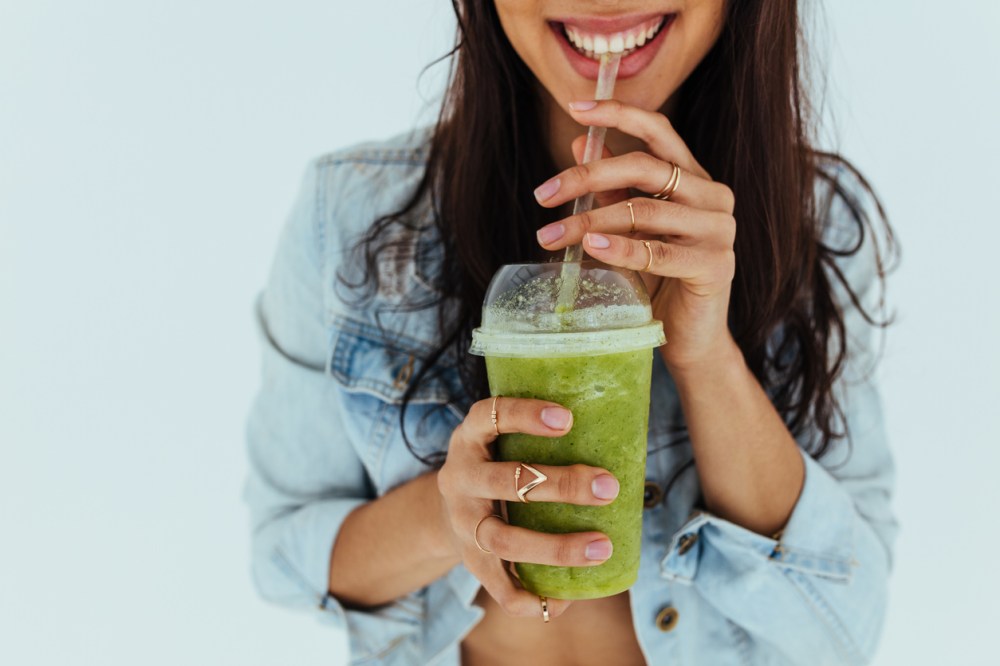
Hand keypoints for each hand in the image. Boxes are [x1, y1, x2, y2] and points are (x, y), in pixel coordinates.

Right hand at [436, 396, 620, 618]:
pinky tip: (564, 599)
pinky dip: (531, 597)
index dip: (524, 416)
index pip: (489, 416)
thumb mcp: (501, 440)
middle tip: (609, 487)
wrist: (444, 510)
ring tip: (601, 547)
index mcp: (470, 438)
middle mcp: (459, 477)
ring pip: (503, 539)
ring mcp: (461, 522)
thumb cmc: (497, 465)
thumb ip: (542, 438)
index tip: (568, 419)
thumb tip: (624, 443)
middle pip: (506, 481)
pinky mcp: (468, 560)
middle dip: (561, 485)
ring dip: (556, 547)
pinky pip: (498, 586)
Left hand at [533, 99, 738, 371]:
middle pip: (644, 168)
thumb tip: (578, 141)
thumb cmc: (659, 279)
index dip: (618, 114)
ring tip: (551, 236)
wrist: (689, 336)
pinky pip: (658, 252)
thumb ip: (613, 189)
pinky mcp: (715, 265)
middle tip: (543, 194)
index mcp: (694, 178)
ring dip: (589, 222)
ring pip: (644, 211)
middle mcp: (713, 195)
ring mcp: (718, 230)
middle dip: (586, 177)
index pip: (658, 131)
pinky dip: (620, 248)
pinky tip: (590, 247)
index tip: (574, 107)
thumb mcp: (630, 228)